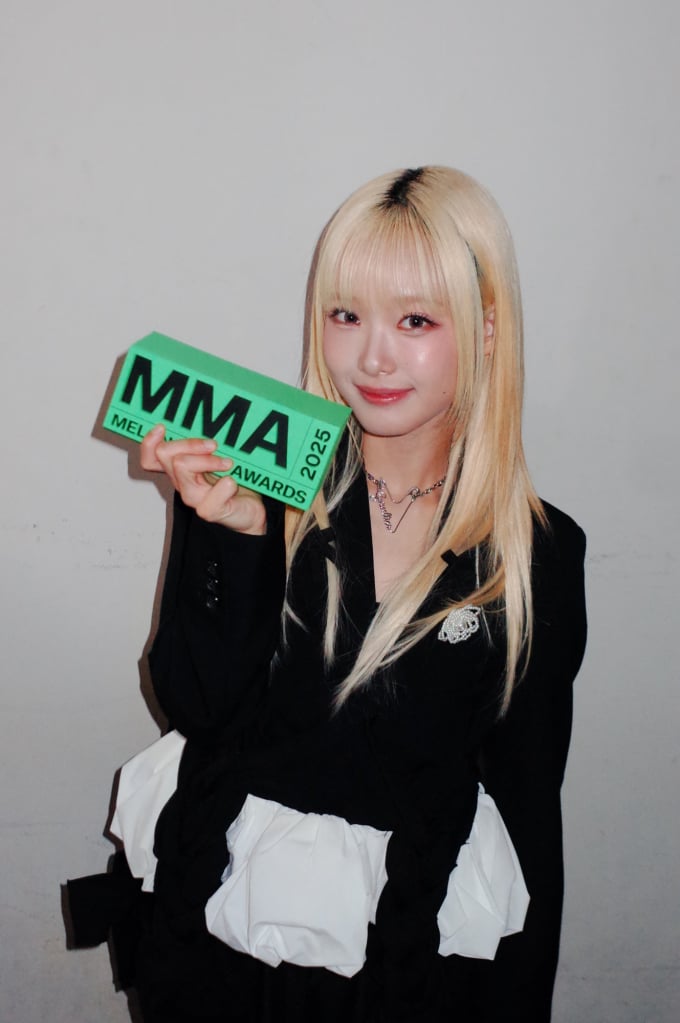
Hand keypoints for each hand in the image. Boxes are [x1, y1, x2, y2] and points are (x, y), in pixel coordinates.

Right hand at [140, 425, 266, 535]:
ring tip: (229, 463)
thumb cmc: (235, 480)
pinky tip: (232, 482)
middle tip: (214, 444)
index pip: (151, 458)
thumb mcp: (221, 455)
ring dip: (207, 461)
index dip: (149, 442)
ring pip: (182, 469)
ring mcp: (194, 498)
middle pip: (165, 455)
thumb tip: (207, 417)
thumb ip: (208, 442)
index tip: (162, 427)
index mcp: (180, 469)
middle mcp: (181, 482)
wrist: (250, 510)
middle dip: (189, 443)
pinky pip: (209, 500)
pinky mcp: (210, 511)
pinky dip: (224, 487)